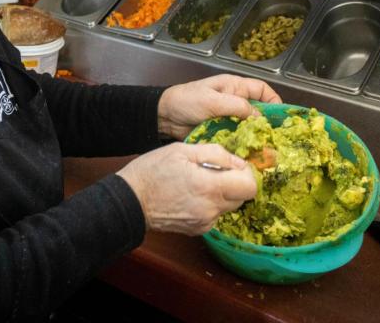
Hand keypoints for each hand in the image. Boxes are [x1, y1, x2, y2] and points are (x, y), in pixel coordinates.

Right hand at [117, 142, 256, 234]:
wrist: (130, 201)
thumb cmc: (152, 171)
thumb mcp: (182, 150)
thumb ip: (215, 153)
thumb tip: (238, 161)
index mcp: (209, 187)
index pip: (250, 186)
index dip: (246, 172)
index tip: (233, 165)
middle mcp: (211, 209)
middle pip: (242, 197)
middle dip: (235, 183)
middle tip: (216, 171)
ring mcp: (205, 222)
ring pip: (229, 206)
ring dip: (222, 193)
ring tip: (200, 182)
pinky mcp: (198, 230)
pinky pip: (215, 215)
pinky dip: (210, 204)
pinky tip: (192, 194)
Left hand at [157, 74, 280, 140]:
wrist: (165, 117)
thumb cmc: (186, 101)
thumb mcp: (212, 100)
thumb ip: (235, 106)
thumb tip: (258, 116)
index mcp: (234, 87)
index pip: (262, 90)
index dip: (274, 101)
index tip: (279, 117)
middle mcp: (234, 102)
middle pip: (259, 111)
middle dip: (267, 124)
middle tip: (274, 138)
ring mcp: (229, 118)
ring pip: (250, 127)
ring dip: (255, 137)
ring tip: (264, 149)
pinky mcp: (222, 132)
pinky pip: (238, 138)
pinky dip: (243, 145)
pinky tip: (248, 154)